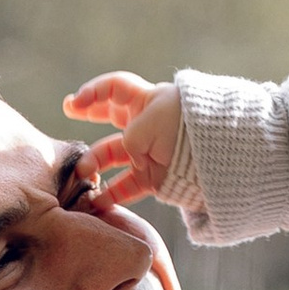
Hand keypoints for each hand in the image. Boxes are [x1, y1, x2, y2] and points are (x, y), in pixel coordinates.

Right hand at [63, 72, 188, 215]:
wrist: (219, 154)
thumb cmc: (185, 128)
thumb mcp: (150, 124)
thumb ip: (130, 139)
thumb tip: (131, 160)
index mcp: (147, 101)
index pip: (114, 88)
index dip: (92, 92)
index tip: (75, 104)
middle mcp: (145, 124)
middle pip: (110, 115)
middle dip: (89, 112)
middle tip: (69, 110)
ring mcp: (148, 151)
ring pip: (112, 155)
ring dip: (94, 164)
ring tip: (82, 175)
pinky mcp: (154, 177)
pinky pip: (127, 185)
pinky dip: (112, 194)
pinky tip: (96, 202)